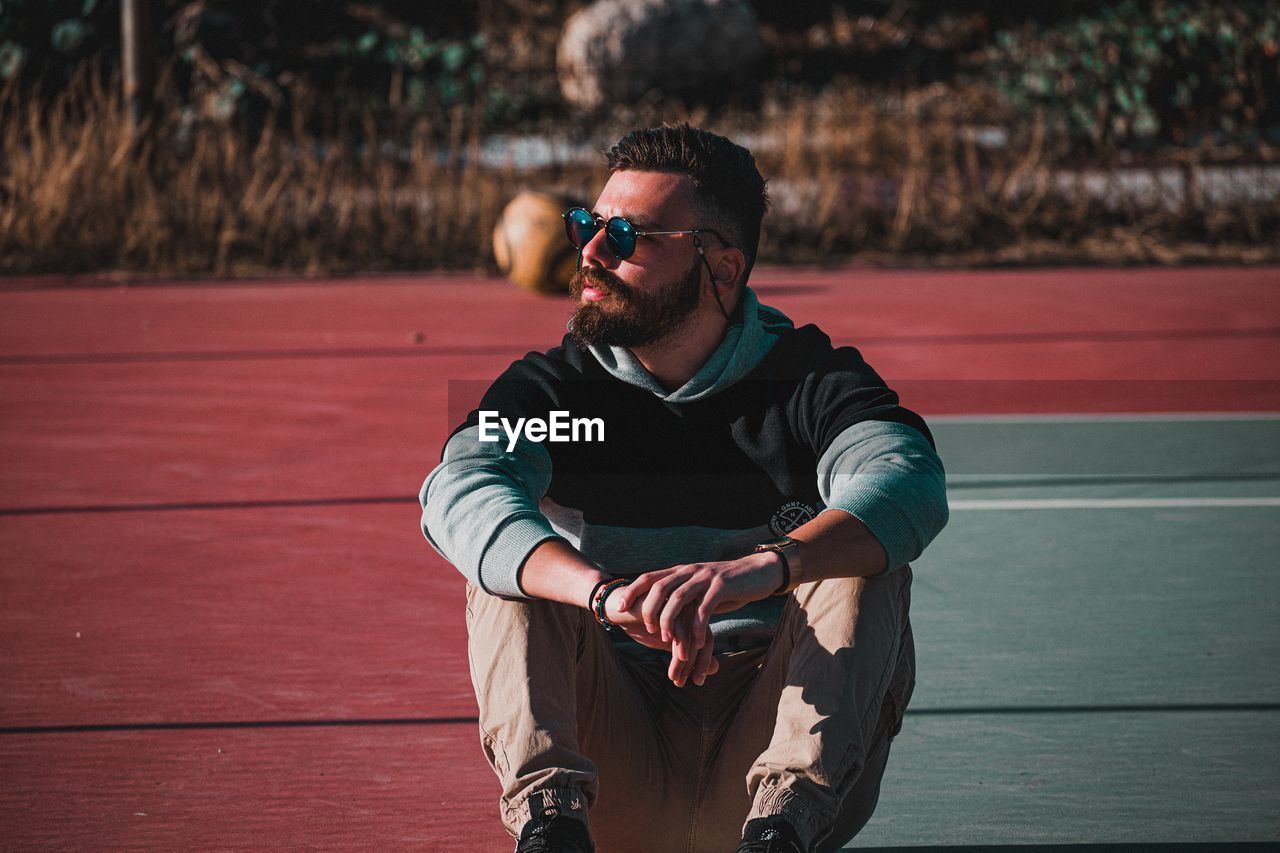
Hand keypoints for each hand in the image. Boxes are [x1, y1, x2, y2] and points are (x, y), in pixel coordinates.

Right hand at [603, 586, 719, 687]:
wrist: (619, 607)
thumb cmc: (646, 625)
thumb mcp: (671, 643)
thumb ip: (692, 653)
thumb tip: (717, 669)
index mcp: (695, 617)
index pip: (708, 641)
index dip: (704, 663)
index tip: (697, 681)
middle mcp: (689, 608)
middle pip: (701, 638)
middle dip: (693, 663)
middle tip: (682, 682)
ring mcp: (676, 602)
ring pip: (687, 632)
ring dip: (680, 656)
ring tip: (672, 676)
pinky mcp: (662, 598)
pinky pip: (671, 621)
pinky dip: (669, 638)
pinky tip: (661, 646)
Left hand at [610, 553, 784, 683]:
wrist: (757, 573)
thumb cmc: (726, 587)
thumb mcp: (698, 589)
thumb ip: (682, 597)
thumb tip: (660, 613)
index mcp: (681, 571)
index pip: (649, 578)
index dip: (632, 591)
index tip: (618, 608)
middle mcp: (689, 571)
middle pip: (659, 587)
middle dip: (648, 610)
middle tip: (648, 631)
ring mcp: (705, 578)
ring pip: (679, 597)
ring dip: (670, 620)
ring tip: (668, 640)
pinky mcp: (722, 586)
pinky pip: (705, 607)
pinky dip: (697, 626)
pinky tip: (695, 642)